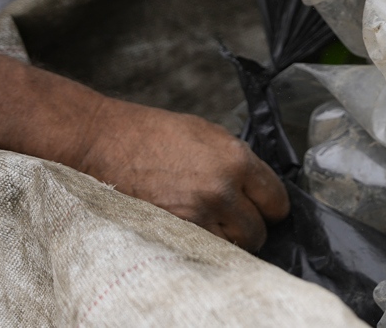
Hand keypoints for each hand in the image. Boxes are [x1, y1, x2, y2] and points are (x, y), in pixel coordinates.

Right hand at [78, 99, 289, 250]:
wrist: (109, 142)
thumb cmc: (158, 134)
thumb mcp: (211, 135)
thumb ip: (239, 162)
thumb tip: (257, 185)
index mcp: (236, 160)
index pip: (276, 200)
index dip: (272, 206)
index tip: (265, 208)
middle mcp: (222, 190)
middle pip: (258, 230)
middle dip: (252, 226)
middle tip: (238, 218)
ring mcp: (197, 214)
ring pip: (234, 247)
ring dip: (229, 241)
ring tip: (216, 226)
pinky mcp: (173, 230)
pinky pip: (204, 250)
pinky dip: (205, 246)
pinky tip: (197, 231)